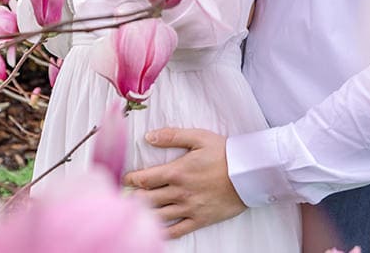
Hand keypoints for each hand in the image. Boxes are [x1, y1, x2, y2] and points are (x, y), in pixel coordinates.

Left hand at [124, 128, 245, 238]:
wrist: (249, 174)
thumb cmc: (225, 153)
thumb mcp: (199, 137)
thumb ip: (172, 136)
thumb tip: (149, 136)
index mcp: (177, 171)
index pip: (145, 178)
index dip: (130, 179)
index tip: (122, 179)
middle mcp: (179, 192)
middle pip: (147, 199)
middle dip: (131, 198)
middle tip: (120, 198)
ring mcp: (189, 208)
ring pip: (158, 215)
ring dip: (142, 215)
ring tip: (130, 214)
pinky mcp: (200, 219)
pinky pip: (177, 230)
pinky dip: (163, 233)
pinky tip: (154, 232)